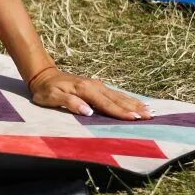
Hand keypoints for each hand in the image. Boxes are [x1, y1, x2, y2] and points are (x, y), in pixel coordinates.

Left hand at [28, 67, 151, 120]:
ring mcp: (97, 85)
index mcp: (85, 89)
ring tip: (150, 110)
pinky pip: (116, 94)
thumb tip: (88, 111)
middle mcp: (94, 86)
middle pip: (117, 99)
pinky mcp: (98, 86)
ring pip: (119, 96)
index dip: (121, 112)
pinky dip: (128, 99)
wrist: (44, 75)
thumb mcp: (52, 97)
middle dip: (134, 108)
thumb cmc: (46, 90)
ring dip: (134, 103)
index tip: (135, 119)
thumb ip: (69, 103)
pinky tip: (137, 103)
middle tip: (150, 116)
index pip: (106, 104)